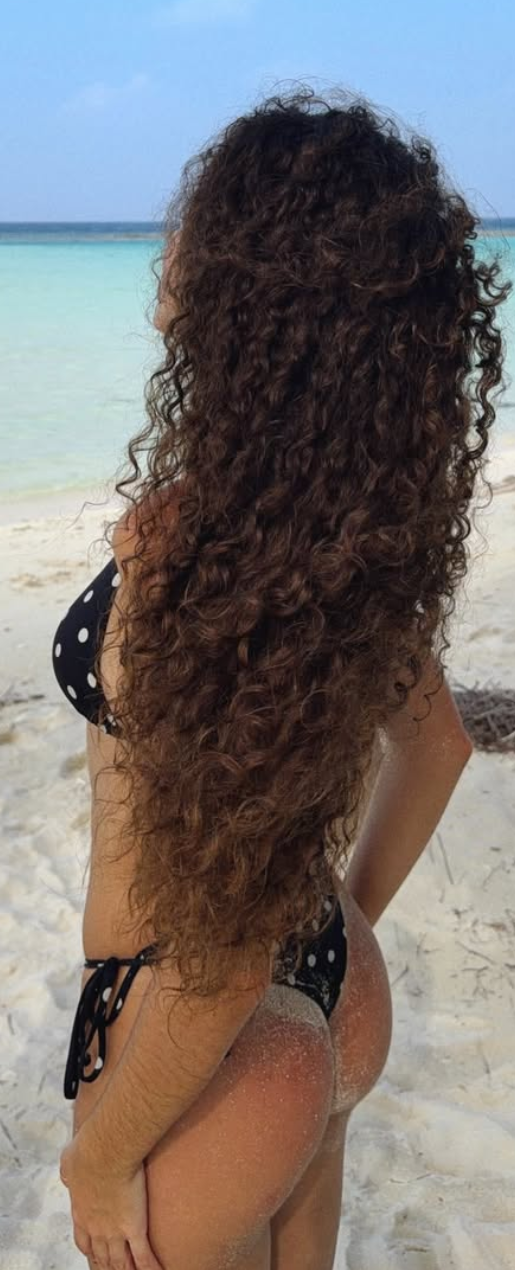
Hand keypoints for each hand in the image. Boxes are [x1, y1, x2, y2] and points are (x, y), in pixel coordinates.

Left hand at [59, 1133, 163, 1268]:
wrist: (104, 1152)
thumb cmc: (87, 1151)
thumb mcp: (70, 1161)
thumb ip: (70, 1169)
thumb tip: (69, 1168)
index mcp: (80, 1212)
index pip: (84, 1241)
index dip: (91, 1250)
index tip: (95, 1253)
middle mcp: (95, 1228)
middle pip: (101, 1256)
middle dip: (107, 1264)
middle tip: (114, 1268)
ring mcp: (115, 1231)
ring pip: (120, 1260)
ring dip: (126, 1269)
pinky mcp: (134, 1228)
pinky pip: (143, 1255)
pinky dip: (149, 1267)